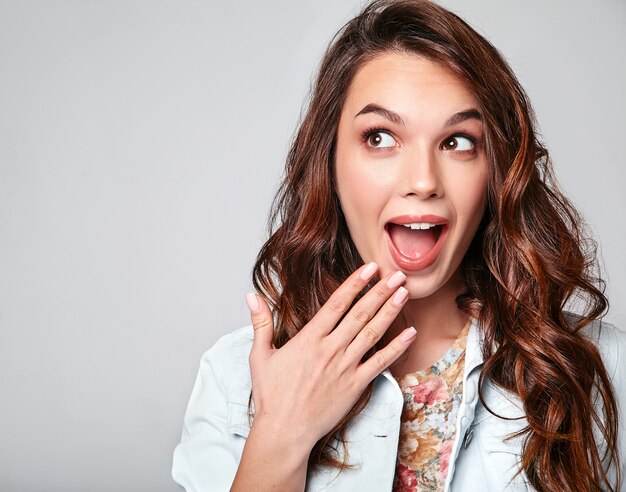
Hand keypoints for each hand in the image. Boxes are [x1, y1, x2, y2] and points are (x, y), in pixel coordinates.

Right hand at [244, 262, 415, 449]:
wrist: (284, 431)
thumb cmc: (271, 395)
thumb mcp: (259, 355)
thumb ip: (260, 322)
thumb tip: (251, 295)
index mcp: (309, 338)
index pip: (337, 303)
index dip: (356, 283)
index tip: (370, 268)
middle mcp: (330, 349)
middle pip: (360, 313)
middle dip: (380, 291)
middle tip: (397, 273)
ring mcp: (346, 367)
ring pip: (373, 332)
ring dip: (390, 311)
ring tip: (405, 292)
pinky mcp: (356, 385)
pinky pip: (381, 363)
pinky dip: (397, 347)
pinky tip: (410, 333)